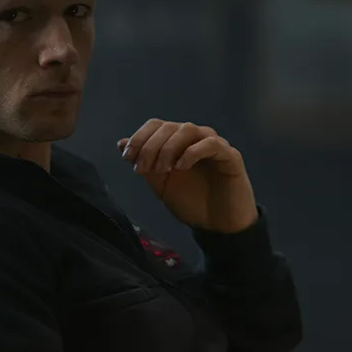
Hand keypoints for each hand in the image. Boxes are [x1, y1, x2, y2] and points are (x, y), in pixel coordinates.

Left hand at [118, 120, 257, 233]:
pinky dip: (192, 152)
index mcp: (178, 142)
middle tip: (143, 168)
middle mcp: (195, 138)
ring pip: (188, 130)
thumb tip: (121, 143)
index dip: (139, 138)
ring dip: (169, 147)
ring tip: (163, 170)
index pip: (156, 126)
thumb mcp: (161, 185)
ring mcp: (214, 144)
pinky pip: (210, 144)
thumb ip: (145, 164)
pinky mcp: (230, 156)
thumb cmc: (193, 203)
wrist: (218, 225)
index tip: (128, 157)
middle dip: (150, 146)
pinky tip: (181, 167)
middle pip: (168, 127)